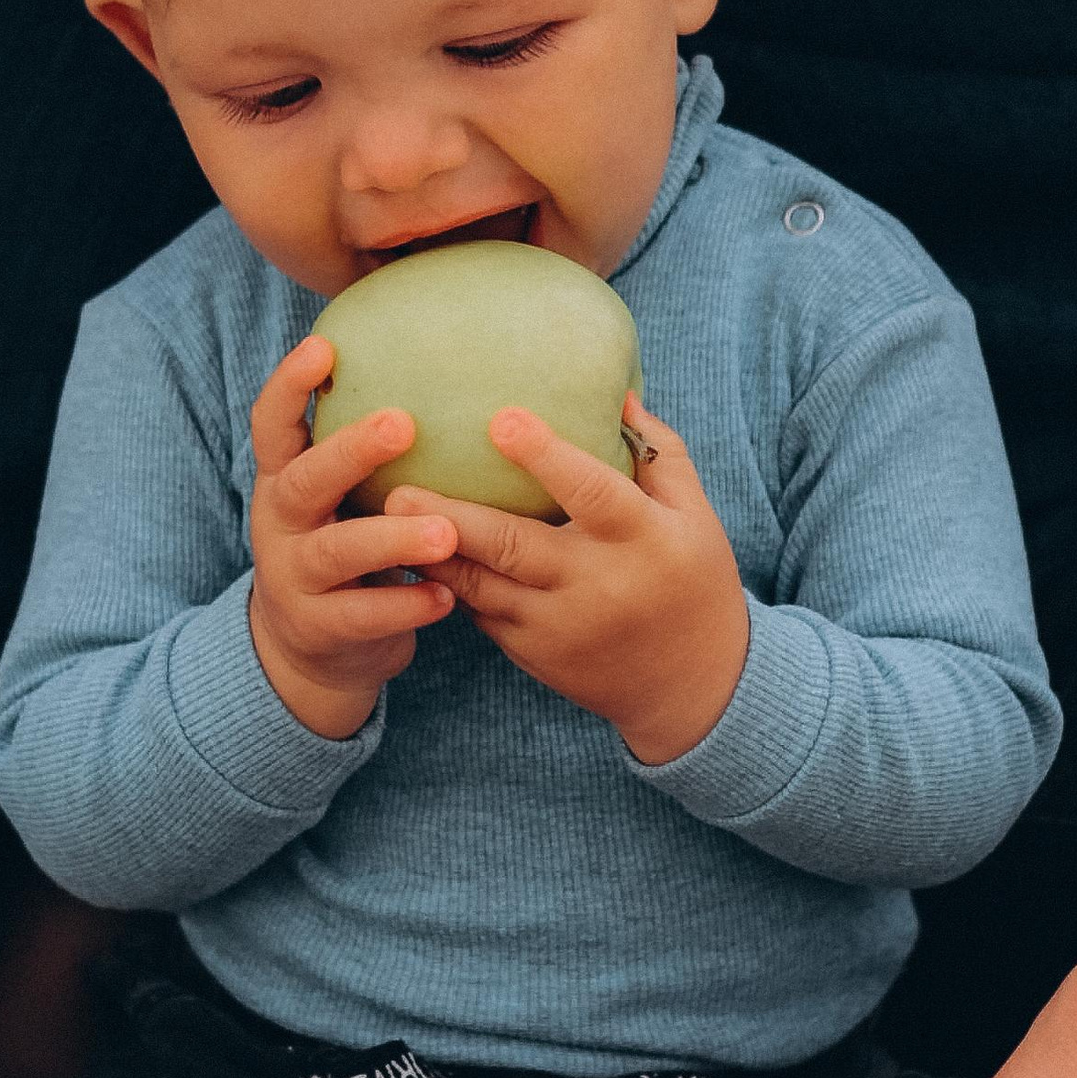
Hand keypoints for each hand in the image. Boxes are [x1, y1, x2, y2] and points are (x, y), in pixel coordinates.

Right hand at [248, 334, 457, 737]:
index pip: (271, 425)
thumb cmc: (343, 550)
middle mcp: (280, 524)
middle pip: (304, 480)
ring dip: (392, 538)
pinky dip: (406, 605)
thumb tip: (445, 374)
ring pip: (337, 552)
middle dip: (350, 451)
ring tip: (445, 532)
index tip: (323, 346)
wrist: (307, 650)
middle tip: (403, 424)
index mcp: (283, 481)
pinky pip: (363, 616)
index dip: (289, 385)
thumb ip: (368, 458)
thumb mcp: (339, 501)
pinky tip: (447, 596)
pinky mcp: (319, 628)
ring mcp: (294, 578)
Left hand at [395, 393, 747, 757]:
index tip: (501, 419)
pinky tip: (413, 555)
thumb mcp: (694, 514)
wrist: (691, 686)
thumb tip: (618, 391)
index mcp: (644, 540)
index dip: (546, 458)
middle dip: (453, 518)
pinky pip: (481, 614)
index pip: (593, 492)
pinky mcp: (535, 654)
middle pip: (514, 547)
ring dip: (431, 554)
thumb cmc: (693, 581)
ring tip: (382, 521)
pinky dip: (448, 584)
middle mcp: (599, 586)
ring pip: (482, 587)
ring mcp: (561, 626)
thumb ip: (658, 452)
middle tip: (398, 490)